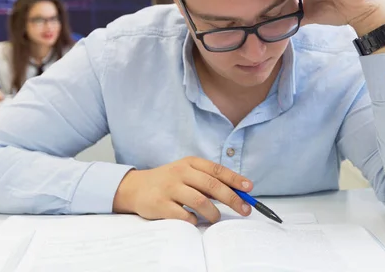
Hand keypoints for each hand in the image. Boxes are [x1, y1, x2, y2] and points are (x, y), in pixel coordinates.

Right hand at [112, 156, 252, 223]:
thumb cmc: (168, 181)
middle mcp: (180, 173)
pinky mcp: (160, 204)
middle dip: (232, 198)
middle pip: (212, 185)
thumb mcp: (186, 173)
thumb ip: (207, 181)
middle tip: (244, 209)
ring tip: (215, 218)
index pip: (217, 170)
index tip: (249, 188)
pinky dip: (194, 220)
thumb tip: (236, 193)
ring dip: (213, 213)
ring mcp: (170, 188)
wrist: (135, 187)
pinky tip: (195, 220)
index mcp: (190, 163)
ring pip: (200, 201)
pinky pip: (184, 215)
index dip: (235, 179)